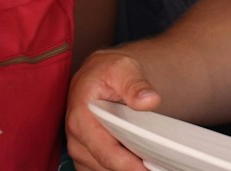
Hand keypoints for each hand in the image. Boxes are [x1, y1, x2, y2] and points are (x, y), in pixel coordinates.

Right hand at [65, 49, 161, 170]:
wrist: (100, 74)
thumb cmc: (108, 72)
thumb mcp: (123, 68)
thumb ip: (135, 84)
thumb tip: (148, 100)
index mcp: (80, 115)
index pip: (105, 151)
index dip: (129, 165)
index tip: (149, 168)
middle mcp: (75, 136)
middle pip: (105, 166)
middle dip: (130, 167)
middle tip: (155, 164)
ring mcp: (79, 148)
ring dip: (124, 168)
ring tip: (147, 161)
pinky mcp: (85, 156)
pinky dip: (118, 168)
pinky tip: (134, 161)